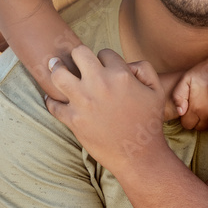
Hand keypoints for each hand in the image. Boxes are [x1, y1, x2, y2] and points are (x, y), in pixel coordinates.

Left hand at [45, 45, 169, 173]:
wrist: (139, 155)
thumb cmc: (148, 122)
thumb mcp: (156, 90)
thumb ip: (144, 68)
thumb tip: (125, 63)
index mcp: (120, 75)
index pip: (104, 52)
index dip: (103, 59)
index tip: (101, 67)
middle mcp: (99, 84)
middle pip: (78, 53)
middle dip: (77, 56)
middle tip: (74, 61)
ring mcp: (84, 102)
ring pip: (58, 74)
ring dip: (57, 70)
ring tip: (55, 69)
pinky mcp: (73, 119)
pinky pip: (53, 105)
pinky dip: (51, 101)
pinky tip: (52, 98)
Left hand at [173, 55, 207, 130]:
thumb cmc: (205, 71)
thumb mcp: (186, 79)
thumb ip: (178, 96)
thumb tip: (180, 112)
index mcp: (198, 109)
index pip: (187, 125)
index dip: (186, 118)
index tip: (189, 109)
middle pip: (199, 128)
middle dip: (197, 120)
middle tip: (199, 108)